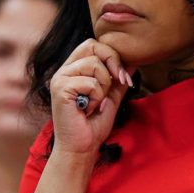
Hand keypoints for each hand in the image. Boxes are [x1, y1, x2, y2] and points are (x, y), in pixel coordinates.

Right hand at [48, 39, 133, 157]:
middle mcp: (64, 70)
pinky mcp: (60, 89)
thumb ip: (118, 79)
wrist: (82, 148)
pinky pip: (90, 82)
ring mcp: (60, 78)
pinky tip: (88, 109)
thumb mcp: (112, 97)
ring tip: (95, 103)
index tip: (123, 77)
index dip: (112, 55)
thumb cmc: (94, 125)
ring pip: (94, 65)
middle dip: (112, 62)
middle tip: (118, 82)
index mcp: (74, 69)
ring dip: (103, 87)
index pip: (93, 44)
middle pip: (92, 45)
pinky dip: (96, 97)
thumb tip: (133, 61)